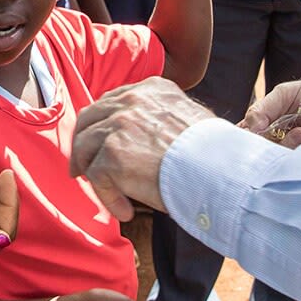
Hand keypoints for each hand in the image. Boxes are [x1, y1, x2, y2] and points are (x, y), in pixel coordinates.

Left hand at [69, 77, 215, 219]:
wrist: (219, 170)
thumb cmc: (214, 154)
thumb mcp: (190, 118)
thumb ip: (163, 119)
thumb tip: (149, 139)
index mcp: (151, 89)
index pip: (112, 101)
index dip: (101, 124)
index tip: (99, 142)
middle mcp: (131, 102)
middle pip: (89, 118)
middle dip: (82, 144)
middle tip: (81, 167)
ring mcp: (119, 126)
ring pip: (85, 147)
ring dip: (90, 171)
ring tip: (102, 191)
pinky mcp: (112, 155)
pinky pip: (96, 178)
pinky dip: (108, 198)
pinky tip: (125, 211)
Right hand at [240, 76, 300, 159]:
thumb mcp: (287, 94)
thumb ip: (263, 108)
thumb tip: (250, 129)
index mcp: (269, 129)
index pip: (250, 142)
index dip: (250, 143)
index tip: (258, 134)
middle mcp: (282, 146)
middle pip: (268, 158)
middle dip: (280, 146)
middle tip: (298, 132)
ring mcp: (300, 157)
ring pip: (289, 166)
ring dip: (299, 150)